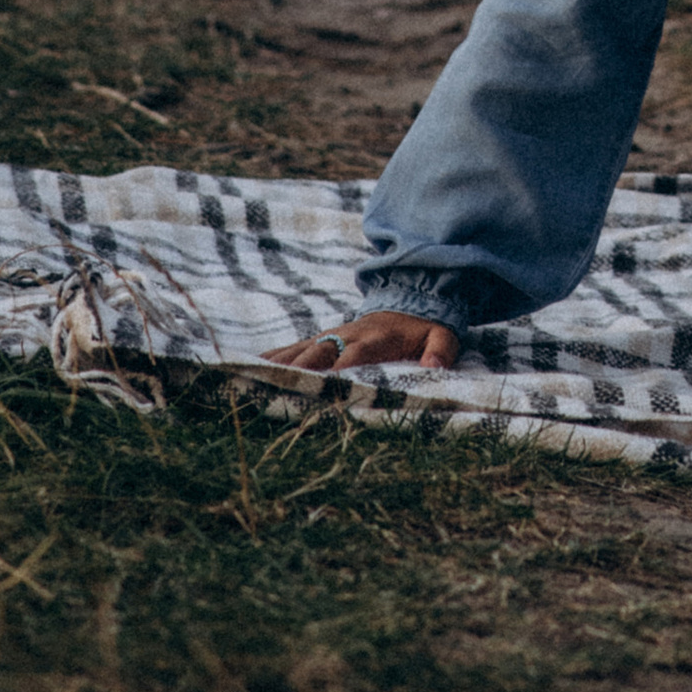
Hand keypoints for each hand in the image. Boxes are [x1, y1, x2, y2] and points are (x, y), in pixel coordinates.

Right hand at [264, 312, 461, 374]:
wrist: (409, 296)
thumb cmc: (423, 326)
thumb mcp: (442, 334)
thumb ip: (441, 349)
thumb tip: (434, 367)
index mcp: (376, 338)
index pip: (353, 356)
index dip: (336, 372)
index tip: (319, 392)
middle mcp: (347, 335)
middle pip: (316, 354)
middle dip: (296, 374)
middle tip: (271, 395)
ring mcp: (330, 335)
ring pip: (299, 351)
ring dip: (277, 368)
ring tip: (249, 384)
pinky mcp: (321, 337)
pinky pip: (293, 347)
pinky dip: (273, 359)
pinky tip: (251, 370)